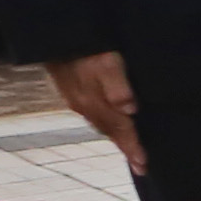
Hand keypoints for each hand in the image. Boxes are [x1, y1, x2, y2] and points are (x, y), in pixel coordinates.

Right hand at [47, 49, 138, 175]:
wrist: (57, 34)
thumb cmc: (88, 46)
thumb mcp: (107, 62)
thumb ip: (118, 86)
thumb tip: (130, 110)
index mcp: (94, 102)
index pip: (120, 131)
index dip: (133, 148)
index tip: (144, 166)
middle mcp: (84, 106)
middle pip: (110, 132)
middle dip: (126, 148)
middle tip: (140, 165)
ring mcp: (76, 99)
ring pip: (101, 125)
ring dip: (116, 137)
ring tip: (129, 149)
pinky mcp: (72, 90)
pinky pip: (93, 114)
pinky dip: (106, 124)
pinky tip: (112, 123)